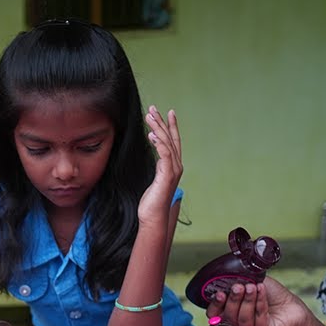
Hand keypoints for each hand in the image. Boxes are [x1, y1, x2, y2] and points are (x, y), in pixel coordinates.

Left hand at [139, 106, 182, 226]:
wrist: (153, 217)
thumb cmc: (151, 202)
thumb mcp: (154, 180)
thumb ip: (158, 168)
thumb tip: (157, 160)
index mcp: (173, 166)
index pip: (173, 141)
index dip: (170, 126)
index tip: (166, 113)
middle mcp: (176, 166)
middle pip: (171, 138)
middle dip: (162, 122)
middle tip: (153, 108)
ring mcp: (173, 170)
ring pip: (167, 143)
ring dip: (158, 128)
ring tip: (149, 116)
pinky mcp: (167, 175)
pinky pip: (164, 155)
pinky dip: (159, 143)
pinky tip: (152, 135)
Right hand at [206, 277, 312, 325]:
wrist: (292, 304)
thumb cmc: (272, 294)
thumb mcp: (252, 281)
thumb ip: (238, 280)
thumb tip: (225, 276)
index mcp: (230, 311)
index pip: (214, 313)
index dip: (215, 305)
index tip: (220, 294)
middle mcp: (238, 322)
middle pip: (228, 316)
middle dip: (233, 299)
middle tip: (239, 286)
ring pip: (242, 319)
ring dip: (247, 301)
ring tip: (253, 287)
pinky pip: (258, 319)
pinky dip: (259, 302)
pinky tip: (261, 290)